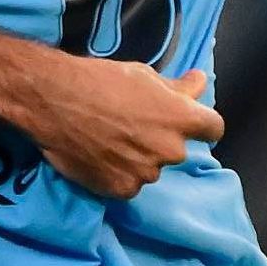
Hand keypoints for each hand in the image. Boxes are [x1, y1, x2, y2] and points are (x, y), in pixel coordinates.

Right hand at [12, 56, 222, 200]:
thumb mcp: (143, 75)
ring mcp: (146, 172)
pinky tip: (100, 156)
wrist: (53, 101)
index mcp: (181, 118)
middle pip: (177, 149)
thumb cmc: (99, 81)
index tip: (190, 124)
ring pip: (151, 168)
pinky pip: (130, 184)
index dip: (202, 125)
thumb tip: (199, 83)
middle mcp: (170, 149)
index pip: (213, 128)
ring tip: (110, 141)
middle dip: (161, 139)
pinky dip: (119, 174)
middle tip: (132, 126)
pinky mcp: (122, 189)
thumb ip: (177, 87)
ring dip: (139, 158)